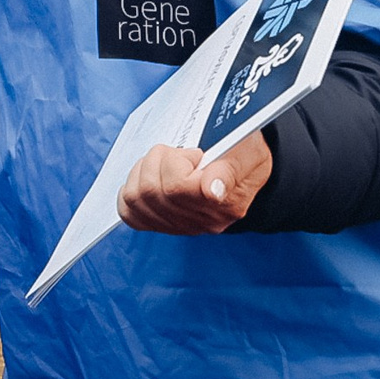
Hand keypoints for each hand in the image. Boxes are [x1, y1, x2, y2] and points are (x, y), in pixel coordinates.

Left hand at [116, 133, 272, 234]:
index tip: (196, 154)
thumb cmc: (244, 155)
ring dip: (144, 170)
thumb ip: (231, 170)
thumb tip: (212, 192)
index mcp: (226, 204)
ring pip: (137, 197)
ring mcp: (182, 225)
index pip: (179, 188)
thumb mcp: (249, 153)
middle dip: (160, 159)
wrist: (245, 166)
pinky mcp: (162, 223)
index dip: (178, 163)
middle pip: (153, 190)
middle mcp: (203, 221)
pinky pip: (130, 213)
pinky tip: (150, 177)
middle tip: (182, 153)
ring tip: (167, 162)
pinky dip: (132, 190)